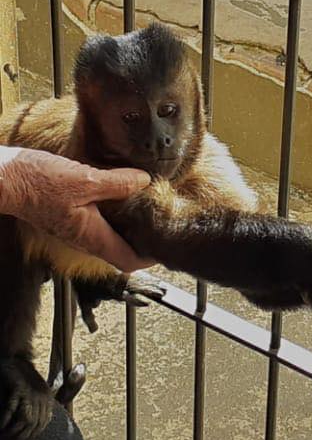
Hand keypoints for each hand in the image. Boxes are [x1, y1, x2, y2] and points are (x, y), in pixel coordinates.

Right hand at [0, 147, 154, 271]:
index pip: (127, 261)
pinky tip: (120, 194)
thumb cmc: (34, 182)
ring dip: (128, 226)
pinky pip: (96, 221)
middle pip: (120, 250)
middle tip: (162, 225)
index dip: (150, 259)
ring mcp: (73, 228)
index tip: (167, 248)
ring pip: (108, 235)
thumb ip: (117, 183)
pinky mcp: (66, 216)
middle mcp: (82, 238)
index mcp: (90, 236)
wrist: (2, 178)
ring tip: (147, 209)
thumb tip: (144, 181)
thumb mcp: (84, 178)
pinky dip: (112, 213)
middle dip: (143, 241)